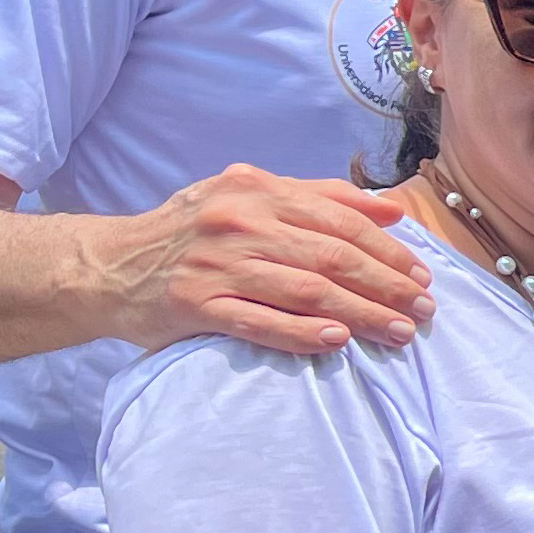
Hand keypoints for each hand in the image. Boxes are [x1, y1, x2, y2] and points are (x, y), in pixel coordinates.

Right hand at [100, 162, 430, 354]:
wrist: (110, 265)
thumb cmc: (193, 232)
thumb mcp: (249, 197)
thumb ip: (319, 197)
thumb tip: (391, 208)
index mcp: (257, 190)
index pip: (340, 220)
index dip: (388, 251)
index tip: (423, 277)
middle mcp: (237, 222)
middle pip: (331, 256)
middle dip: (386, 286)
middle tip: (423, 310)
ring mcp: (215, 263)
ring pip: (305, 291)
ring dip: (360, 314)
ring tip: (397, 332)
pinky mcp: (195, 304)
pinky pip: (259, 322)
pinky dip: (302, 333)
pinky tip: (337, 342)